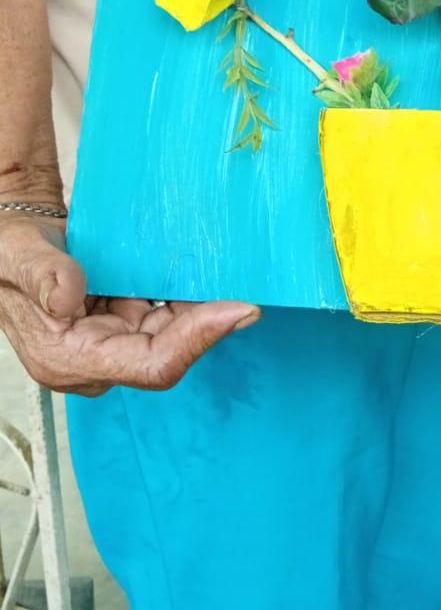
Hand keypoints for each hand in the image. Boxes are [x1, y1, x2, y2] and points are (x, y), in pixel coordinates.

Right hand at [0, 215, 260, 395]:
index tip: (236, 312)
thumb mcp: (14, 254)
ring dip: (199, 309)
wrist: (6, 244)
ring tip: (229, 274)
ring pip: (172, 335)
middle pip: (169, 353)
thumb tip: (68, 298)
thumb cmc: (5, 253)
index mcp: (66, 357)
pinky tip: (202, 274)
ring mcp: (109, 342)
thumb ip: (43, 275)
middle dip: (208, 323)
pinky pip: (163, 317)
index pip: (150, 365)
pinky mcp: (119, 324)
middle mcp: (94, 360)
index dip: (197, 342)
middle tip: (247, 288)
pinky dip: (184, 298)